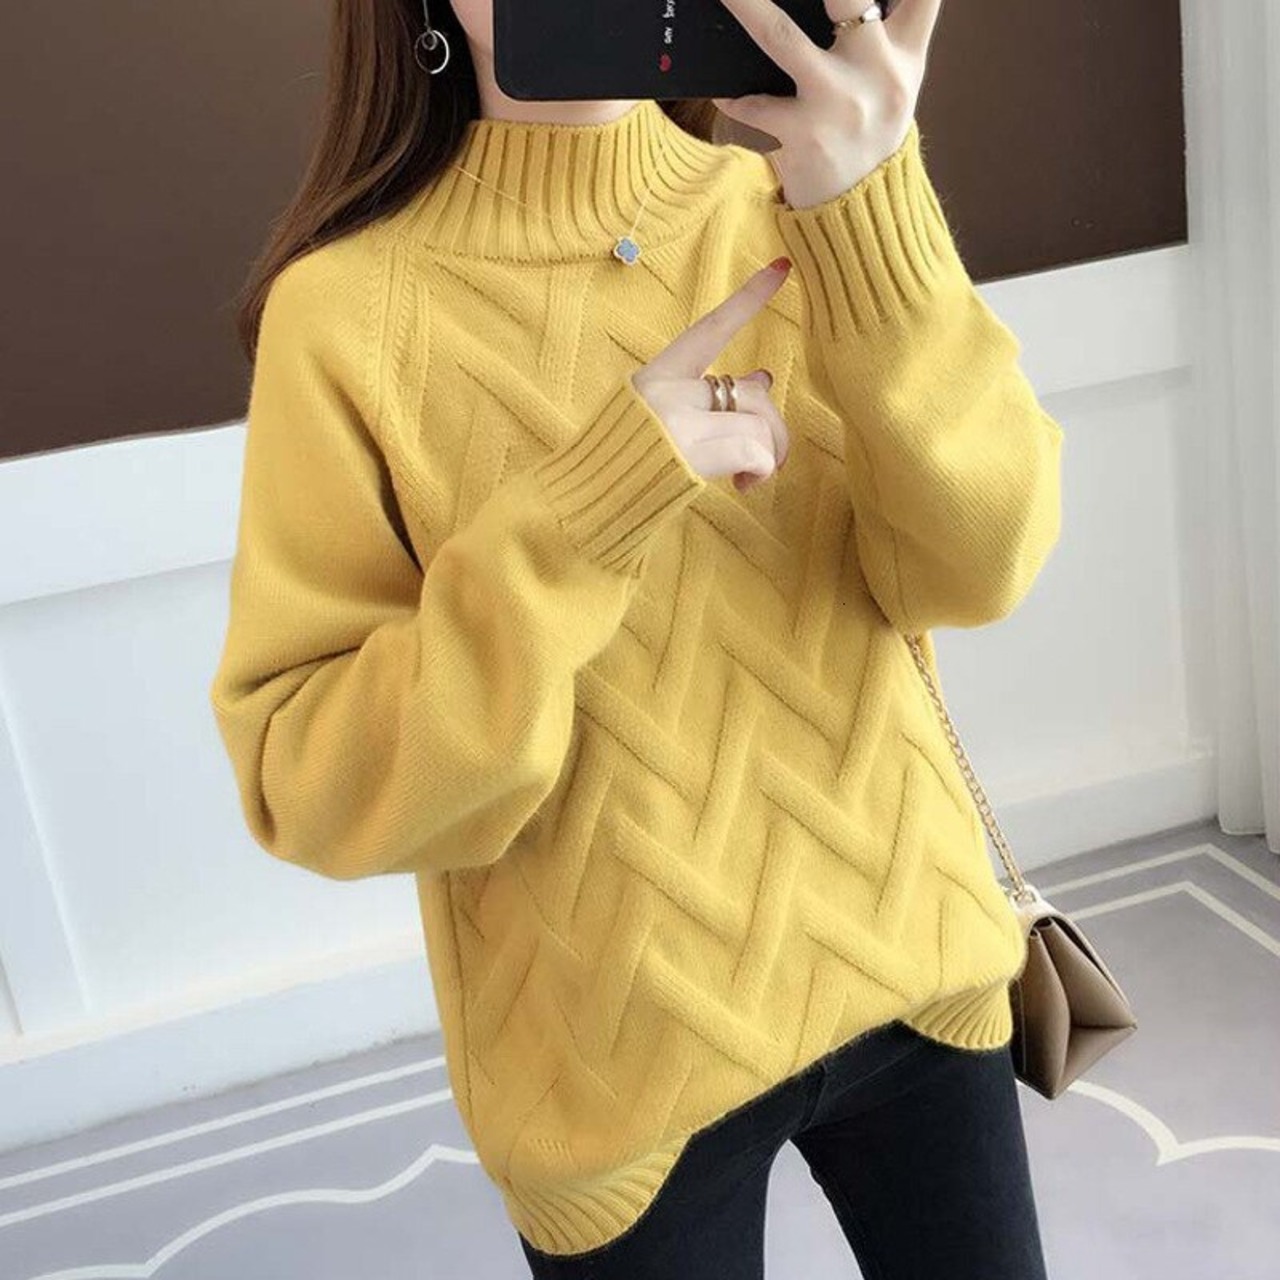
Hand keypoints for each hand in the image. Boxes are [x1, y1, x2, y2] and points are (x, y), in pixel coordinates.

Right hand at [631, 261, 792, 492]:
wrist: (581, 501)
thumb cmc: (620, 466)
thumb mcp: (660, 419)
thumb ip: (709, 398)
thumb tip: (763, 379)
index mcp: (657, 376)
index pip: (711, 328)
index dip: (748, 298)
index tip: (783, 268)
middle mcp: (668, 391)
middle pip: (751, 391)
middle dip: (772, 427)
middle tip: (768, 458)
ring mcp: (678, 420)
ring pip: (758, 421)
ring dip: (769, 454)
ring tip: (749, 477)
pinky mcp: (690, 452)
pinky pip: (754, 450)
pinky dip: (761, 469)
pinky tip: (745, 484)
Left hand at [711, 0, 941, 209]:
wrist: (862, 211)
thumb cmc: (870, 135)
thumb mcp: (895, 83)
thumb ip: (885, 32)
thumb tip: (846, 1)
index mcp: (906, 54)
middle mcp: (878, 72)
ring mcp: (840, 103)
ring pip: (782, 36)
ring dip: (746, 5)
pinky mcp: (804, 135)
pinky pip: (755, 104)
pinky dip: (736, 97)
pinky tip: (725, 91)